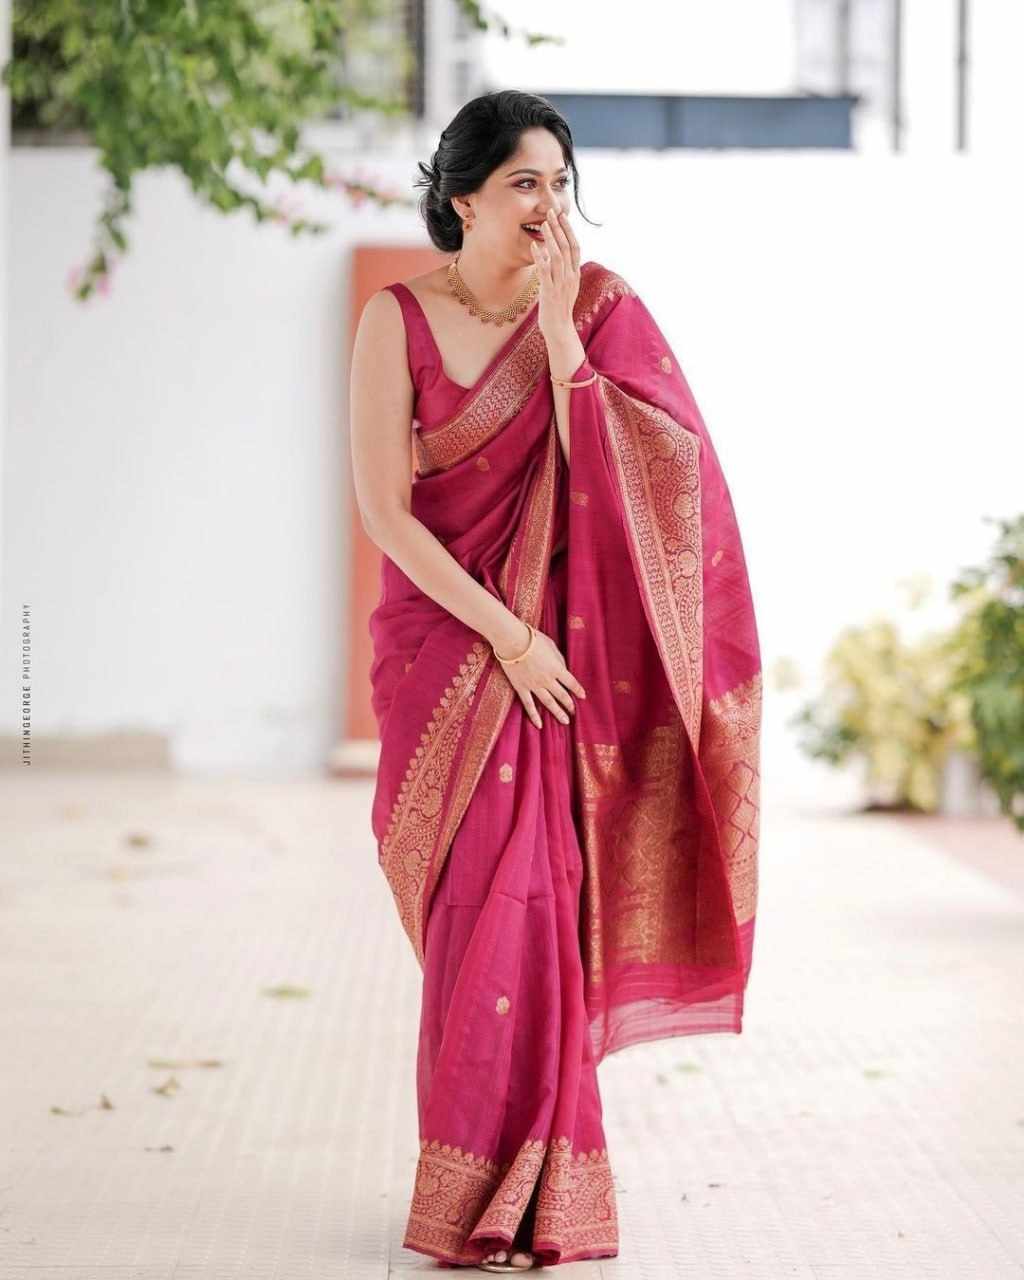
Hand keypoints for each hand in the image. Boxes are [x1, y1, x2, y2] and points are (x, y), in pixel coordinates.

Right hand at [494, 619, 586, 728]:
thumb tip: (563, 668)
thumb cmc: (532, 639)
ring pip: (548, 703)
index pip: (571, 683)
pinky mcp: (521, 688)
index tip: (583, 697)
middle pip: (562, 695)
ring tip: (565, 721)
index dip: (578, 690)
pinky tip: (540, 725)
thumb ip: (559, 659)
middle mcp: (547, 680)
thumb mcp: (551, 645)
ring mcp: (534, 685)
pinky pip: (529, 705)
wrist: (512, 641)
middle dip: (569, 704)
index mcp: (556, 668)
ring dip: (558, 713)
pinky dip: (534, 716)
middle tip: (574, 712)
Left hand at [530, 208, 581, 344]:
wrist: (559, 329)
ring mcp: (561, 284)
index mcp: (575, 274)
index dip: (568, 230)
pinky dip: (540, 257)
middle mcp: (570, 276)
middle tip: (552, 211)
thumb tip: (552, 253)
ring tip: (544, 223)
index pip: (575, 246)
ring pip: (558, 256)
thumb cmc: (558, 307)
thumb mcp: (563, 286)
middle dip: (560, 228)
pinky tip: (534, 246)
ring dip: (551, 238)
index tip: (562, 216)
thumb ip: (560, 270)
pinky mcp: (550, 292)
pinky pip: (545, 271)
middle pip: (567, 247)